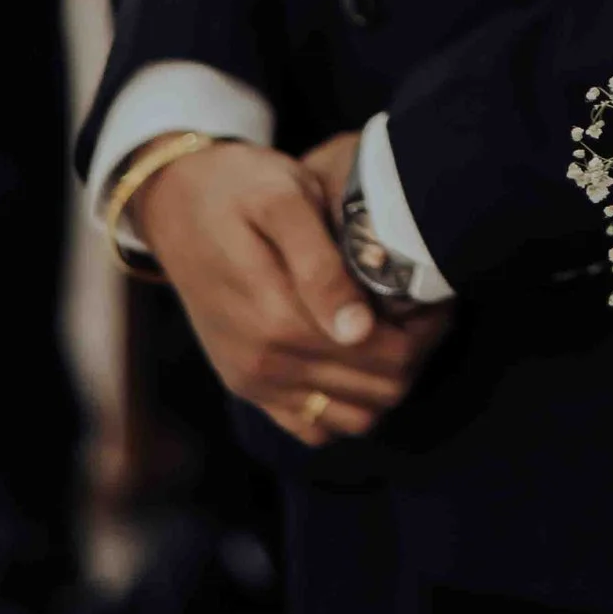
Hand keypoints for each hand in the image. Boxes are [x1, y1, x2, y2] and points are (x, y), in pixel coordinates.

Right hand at [133, 139, 446, 444]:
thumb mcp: (283, 201)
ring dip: (387, 381)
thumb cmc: (238, 187)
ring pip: (352, 418)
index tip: (437, 295)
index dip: (426, 331)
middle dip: (415, 353)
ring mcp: (253, 382)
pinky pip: (312, 426)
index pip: (386, 357)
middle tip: (427, 307)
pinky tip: (359, 353)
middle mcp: (263, 366)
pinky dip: (347, 403)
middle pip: (378, 392)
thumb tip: (358, 329)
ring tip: (399, 328)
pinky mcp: (248, 386)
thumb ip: (320, 265)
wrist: (175, 201)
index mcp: (277, 321)